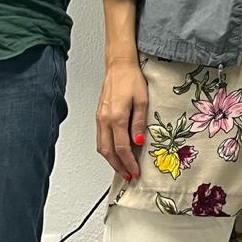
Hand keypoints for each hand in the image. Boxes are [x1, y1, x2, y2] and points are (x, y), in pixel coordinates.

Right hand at [96, 59, 149, 180]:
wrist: (119, 66)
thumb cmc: (132, 79)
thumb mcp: (143, 100)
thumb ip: (139, 122)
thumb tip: (139, 141)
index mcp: (117, 116)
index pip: (122, 147)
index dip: (129, 162)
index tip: (135, 171)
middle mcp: (105, 119)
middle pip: (108, 151)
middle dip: (118, 166)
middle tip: (129, 175)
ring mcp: (99, 118)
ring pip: (101, 147)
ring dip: (111, 160)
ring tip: (123, 168)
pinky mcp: (99, 116)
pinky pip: (100, 138)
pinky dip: (107, 150)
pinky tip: (115, 153)